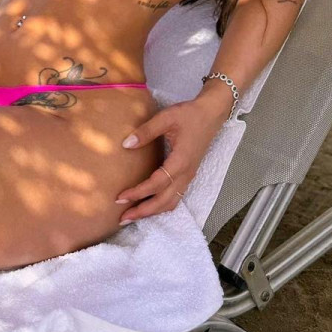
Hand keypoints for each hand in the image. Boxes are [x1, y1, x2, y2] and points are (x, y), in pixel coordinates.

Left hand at [115, 97, 227, 222]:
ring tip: (133, 215)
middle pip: (164, 202)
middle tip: (122, 217)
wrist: (211, 114)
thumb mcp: (166, 118)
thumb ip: (146, 131)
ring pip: (171, 203)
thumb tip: (126, 144)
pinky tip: (149, 205)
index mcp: (180, 162)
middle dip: (143, 212)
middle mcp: (185, 174)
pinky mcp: (188, 175)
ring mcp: (188, 176)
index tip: (120, 198)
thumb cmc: (189, 114)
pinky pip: (175, 197)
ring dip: (152, 212)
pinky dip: (161, 206)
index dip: (138, 193)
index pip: (156, 185)